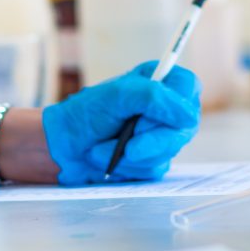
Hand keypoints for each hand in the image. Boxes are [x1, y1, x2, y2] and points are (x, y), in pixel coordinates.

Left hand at [41, 62, 200, 184]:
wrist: (61, 149)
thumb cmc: (85, 114)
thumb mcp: (117, 95)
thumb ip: (154, 97)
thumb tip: (187, 117)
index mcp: (158, 82)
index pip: (188, 86)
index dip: (178, 102)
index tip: (153, 114)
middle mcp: (163, 108)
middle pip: (184, 125)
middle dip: (150, 137)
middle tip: (126, 138)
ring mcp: (159, 135)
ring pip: (168, 150)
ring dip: (131, 153)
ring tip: (103, 147)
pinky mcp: (151, 160)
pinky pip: (154, 169)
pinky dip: (127, 167)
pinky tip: (108, 159)